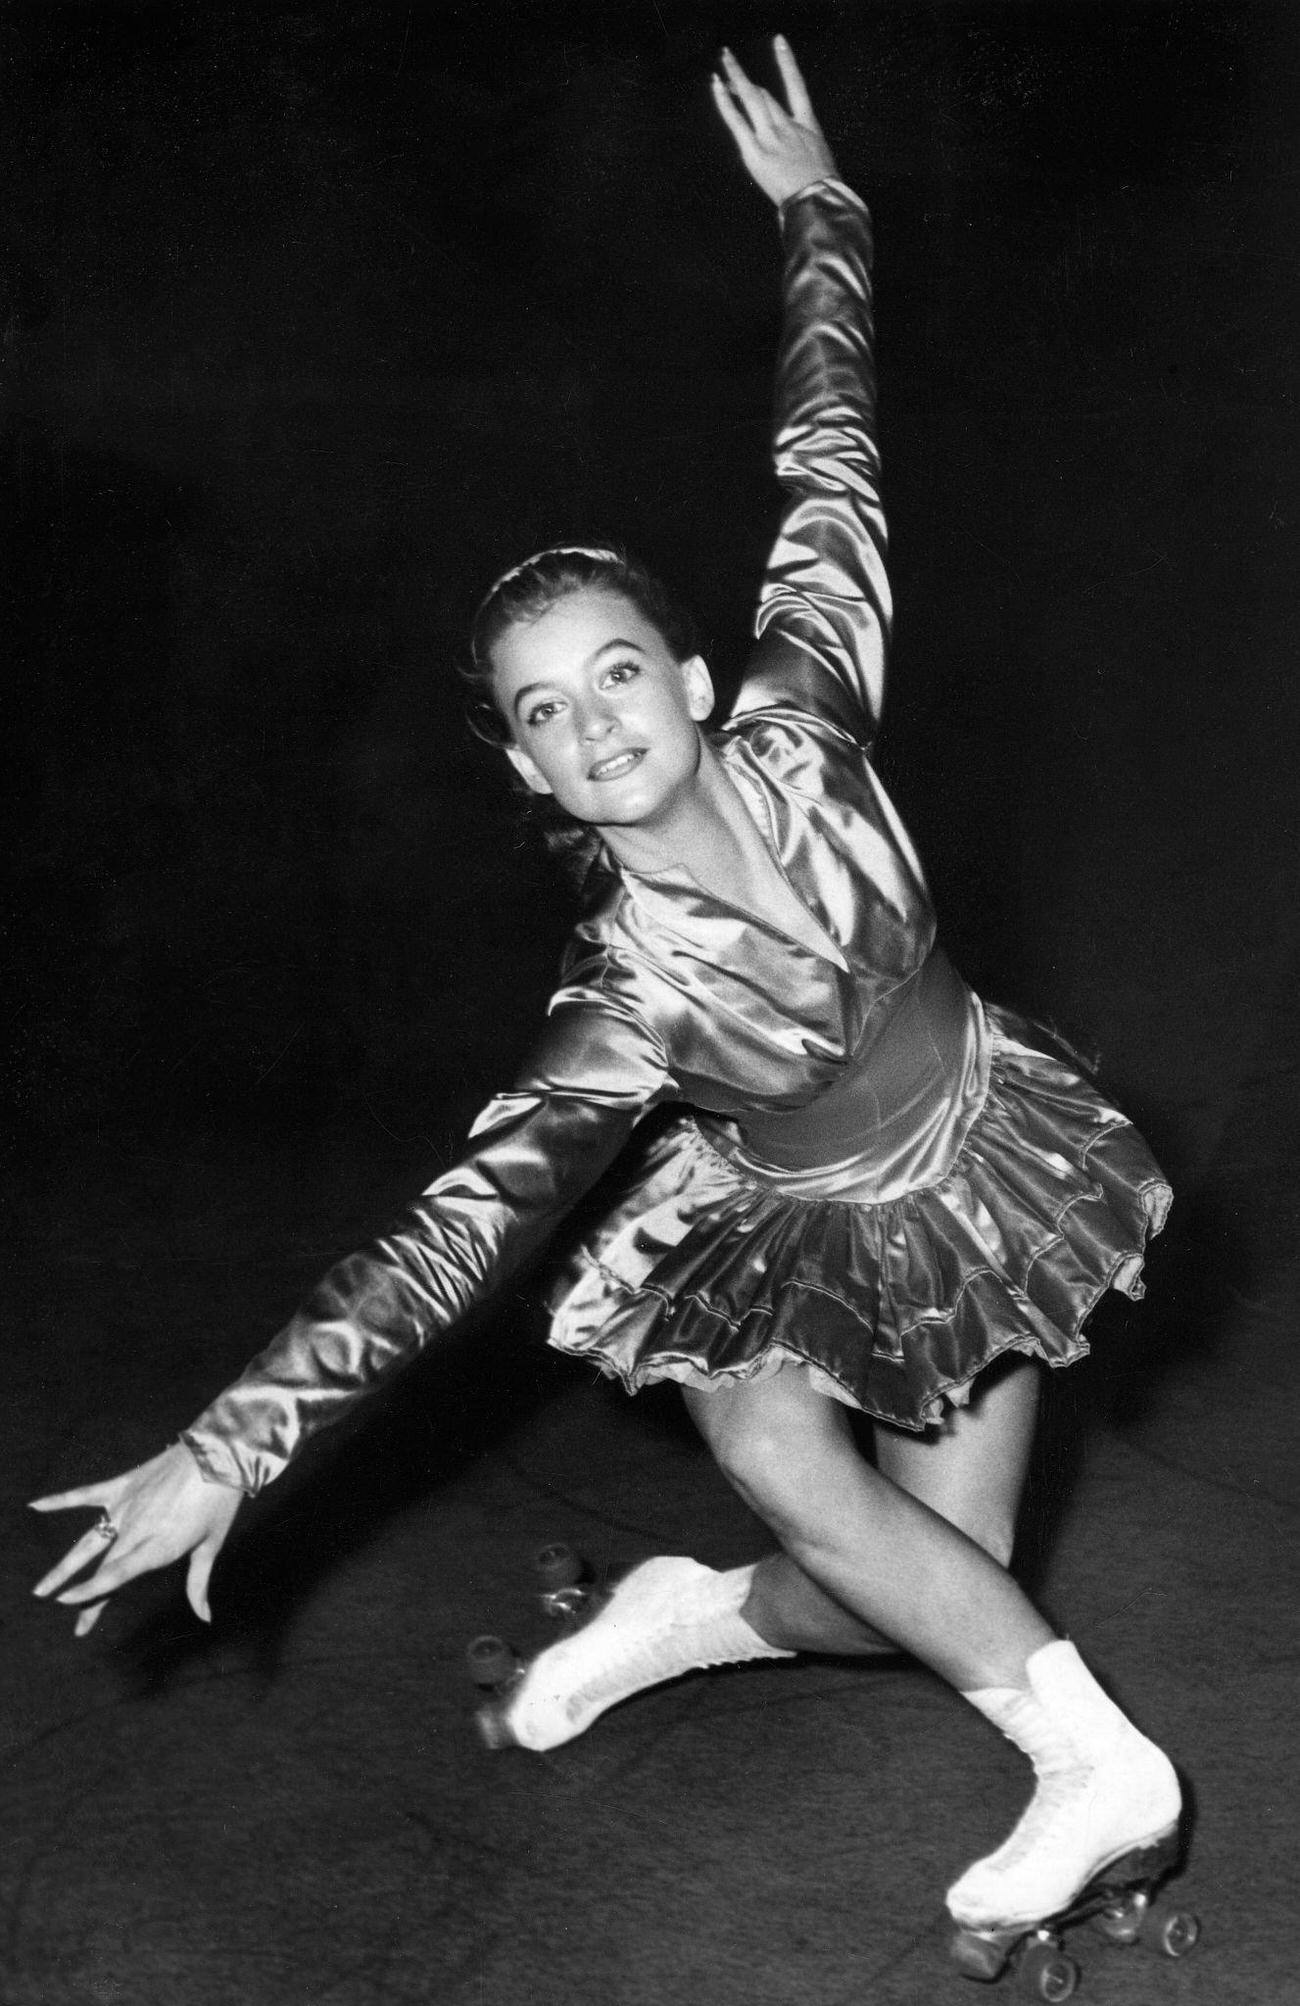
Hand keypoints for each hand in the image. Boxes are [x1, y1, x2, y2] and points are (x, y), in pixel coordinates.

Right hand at [30, 1440, 243, 1636]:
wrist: (220, 1452)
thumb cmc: (220, 1501)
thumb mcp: (212, 1544)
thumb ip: (198, 1583)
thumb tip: (204, 1617)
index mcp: (159, 1545)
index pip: (117, 1576)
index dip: (91, 1593)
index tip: (68, 1605)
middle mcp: (137, 1528)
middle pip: (103, 1568)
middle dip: (86, 1598)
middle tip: (77, 1628)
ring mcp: (127, 1505)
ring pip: (87, 1541)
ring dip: (64, 1566)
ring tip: (41, 1589)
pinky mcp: (124, 1484)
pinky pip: (86, 1494)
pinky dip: (60, 1500)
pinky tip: (35, 1506)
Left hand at [711, 37, 838, 207]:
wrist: (818, 201)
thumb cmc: (824, 192)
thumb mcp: (822, 164)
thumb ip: (807, 153)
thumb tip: (797, 159)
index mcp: (808, 126)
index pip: (797, 86)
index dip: (787, 62)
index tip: (779, 42)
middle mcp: (787, 125)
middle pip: (763, 94)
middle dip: (744, 79)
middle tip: (729, 60)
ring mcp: (770, 136)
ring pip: (751, 98)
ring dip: (735, 77)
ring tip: (723, 60)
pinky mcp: (755, 150)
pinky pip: (736, 120)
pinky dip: (725, 101)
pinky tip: (717, 84)